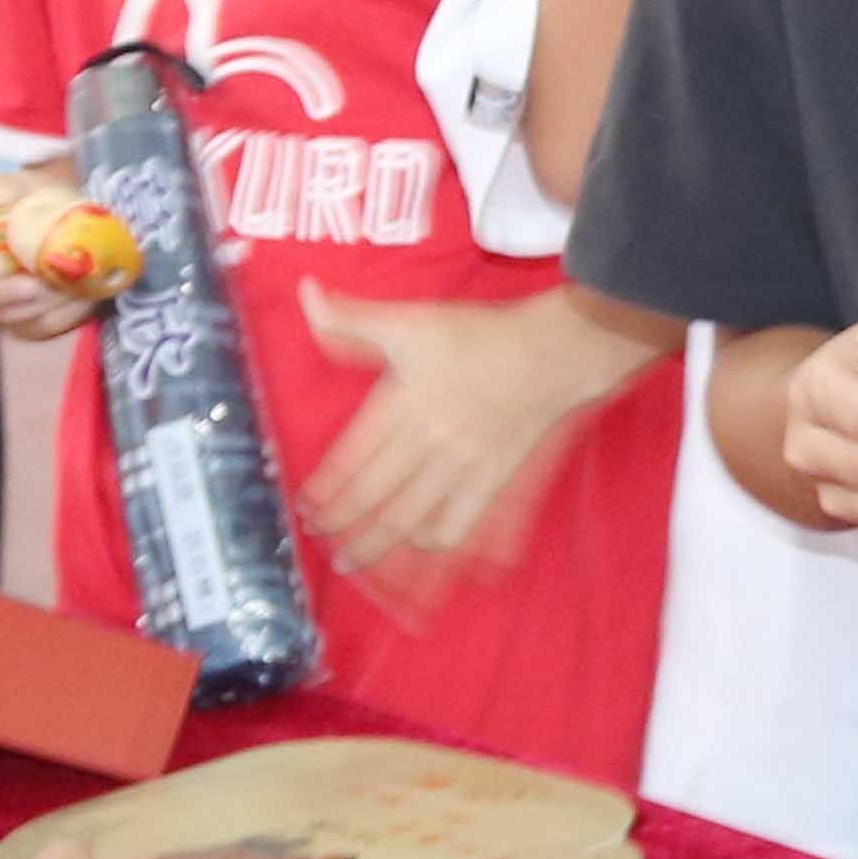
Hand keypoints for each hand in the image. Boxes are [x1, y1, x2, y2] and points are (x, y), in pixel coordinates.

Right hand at [0, 178, 113, 342]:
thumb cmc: (25, 198)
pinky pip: (32, 330)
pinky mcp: (15, 324)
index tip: (0, 263)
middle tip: (31, 286)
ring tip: (67, 285)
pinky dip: (60, 316)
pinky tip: (82, 297)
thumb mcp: (11, 184)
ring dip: (35, 307)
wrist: (59, 216)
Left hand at [302, 284, 652, 565]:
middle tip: (320, 538)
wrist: (551, 354)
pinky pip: (459, 524)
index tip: (306, 505)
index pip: (351, 460)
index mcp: (402, 406)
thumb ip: (352, 317)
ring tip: (356, 563)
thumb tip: (306, 295)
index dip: (325, 489)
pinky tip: (419, 548)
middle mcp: (427, 443)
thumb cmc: (478, 336)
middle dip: (342, 524)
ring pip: (411, 519)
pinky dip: (435, 544)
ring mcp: (461, 467)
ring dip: (378, 546)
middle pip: (375, 497)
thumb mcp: (409, 320)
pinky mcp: (492, 481)